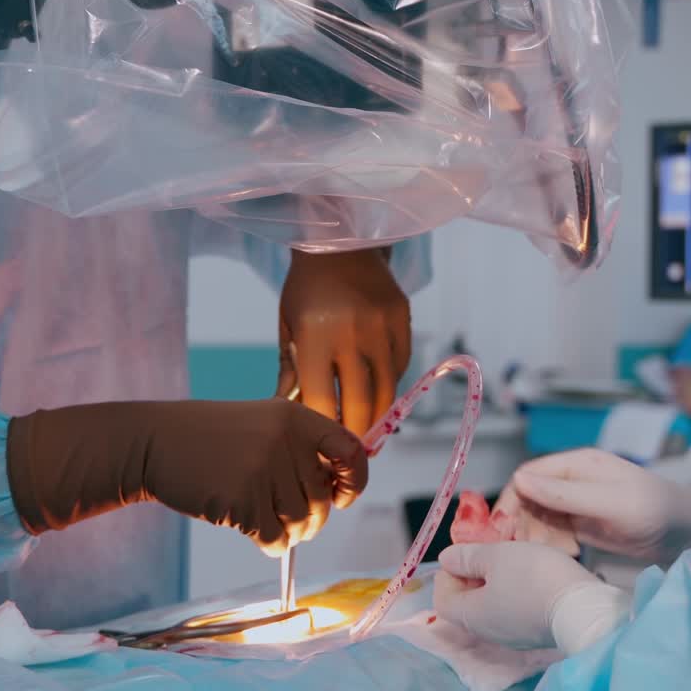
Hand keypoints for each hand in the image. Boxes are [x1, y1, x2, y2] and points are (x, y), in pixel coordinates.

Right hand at [7, 398, 367, 554]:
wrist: (157, 442)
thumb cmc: (215, 440)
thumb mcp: (266, 426)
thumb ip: (302, 450)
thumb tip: (340, 493)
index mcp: (298, 418)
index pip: (350, 452)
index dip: (354, 481)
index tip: (341, 496)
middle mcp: (287, 440)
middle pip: (323, 500)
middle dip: (311, 520)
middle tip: (288, 519)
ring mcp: (264, 468)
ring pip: (301, 523)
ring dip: (288, 534)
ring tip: (265, 522)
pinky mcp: (242, 498)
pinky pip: (274, 538)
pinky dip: (270, 545)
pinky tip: (252, 533)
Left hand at [276, 248, 410, 438]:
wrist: (340, 240)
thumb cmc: (305, 287)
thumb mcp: (288, 326)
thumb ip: (290, 371)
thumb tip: (289, 415)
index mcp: (315, 335)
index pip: (322, 400)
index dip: (322, 429)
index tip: (321, 446)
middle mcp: (352, 331)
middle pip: (360, 402)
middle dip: (356, 433)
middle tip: (353, 450)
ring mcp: (381, 323)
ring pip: (387, 388)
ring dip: (380, 414)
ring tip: (370, 429)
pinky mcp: (402, 316)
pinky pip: (402, 362)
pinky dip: (391, 381)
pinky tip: (380, 389)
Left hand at [435, 542, 628, 653]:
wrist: (582, 608)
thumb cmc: (533, 578)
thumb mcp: (496, 556)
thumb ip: (468, 557)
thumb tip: (446, 560)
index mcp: (471, 616)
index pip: (442, 599)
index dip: (447, 574)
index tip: (464, 551)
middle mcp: (488, 631)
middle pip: (469, 600)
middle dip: (475, 569)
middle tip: (490, 544)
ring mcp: (514, 634)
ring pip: (494, 601)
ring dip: (497, 575)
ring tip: (513, 550)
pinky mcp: (535, 630)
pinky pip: (515, 606)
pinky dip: (516, 585)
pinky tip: (531, 567)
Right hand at [494, 448, 690, 563]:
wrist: (685, 534)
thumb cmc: (653, 510)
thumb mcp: (609, 502)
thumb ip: (565, 493)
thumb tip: (519, 479)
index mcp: (578, 463)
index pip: (530, 474)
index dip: (512, 499)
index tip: (502, 529)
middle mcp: (572, 479)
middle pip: (529, 498)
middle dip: (520, 523)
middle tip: (519, 551)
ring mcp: (577, 503)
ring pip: (538, 517)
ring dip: (536, 537)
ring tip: (549, 555)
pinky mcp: (583, 524)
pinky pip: (554, 532)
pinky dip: (552, 545)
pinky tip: (568, 555)